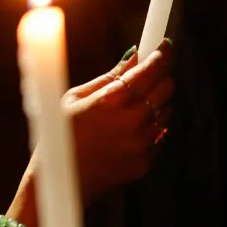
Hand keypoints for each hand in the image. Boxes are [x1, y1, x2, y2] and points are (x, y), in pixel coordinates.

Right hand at [63, 43, 173, 203]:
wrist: (61, 180)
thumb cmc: (60, 134)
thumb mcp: (74, 98)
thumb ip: (108, 78)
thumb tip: (133, 57)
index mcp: (112, 101)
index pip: (152, 69)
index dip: (162, 54)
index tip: (165, 46)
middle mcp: (132, 121)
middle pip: (166, 87)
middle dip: (161, 75)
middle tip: (150, 73)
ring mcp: (141, 144)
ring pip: (166, 112)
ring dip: (155, 103)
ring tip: (130, 108)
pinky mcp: (145, 162)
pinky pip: (158, 137)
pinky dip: (149, 129)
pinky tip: (125, 132)